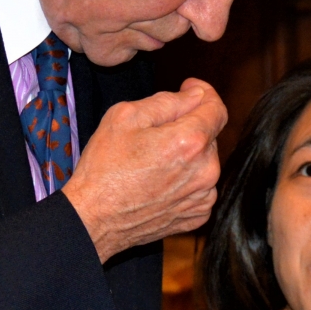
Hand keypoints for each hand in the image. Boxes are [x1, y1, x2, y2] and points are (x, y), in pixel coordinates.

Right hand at [63, 78, 227, 261]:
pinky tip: (159, 182)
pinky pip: (200, 188)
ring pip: (205, 163)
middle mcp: (206, 171)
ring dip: (188, 156)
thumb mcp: (126, 117)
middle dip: (188, 127)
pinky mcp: (197, 216)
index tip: (190, 90)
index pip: (216, 109)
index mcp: (191, 142)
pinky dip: (186, 181)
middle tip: (155, 134)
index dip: (204, 94)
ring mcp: (203, 197)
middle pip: (209, 136)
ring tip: (153, 163)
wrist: (94, 219)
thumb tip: (195, 94)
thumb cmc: (104, 168)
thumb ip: (167, 101)